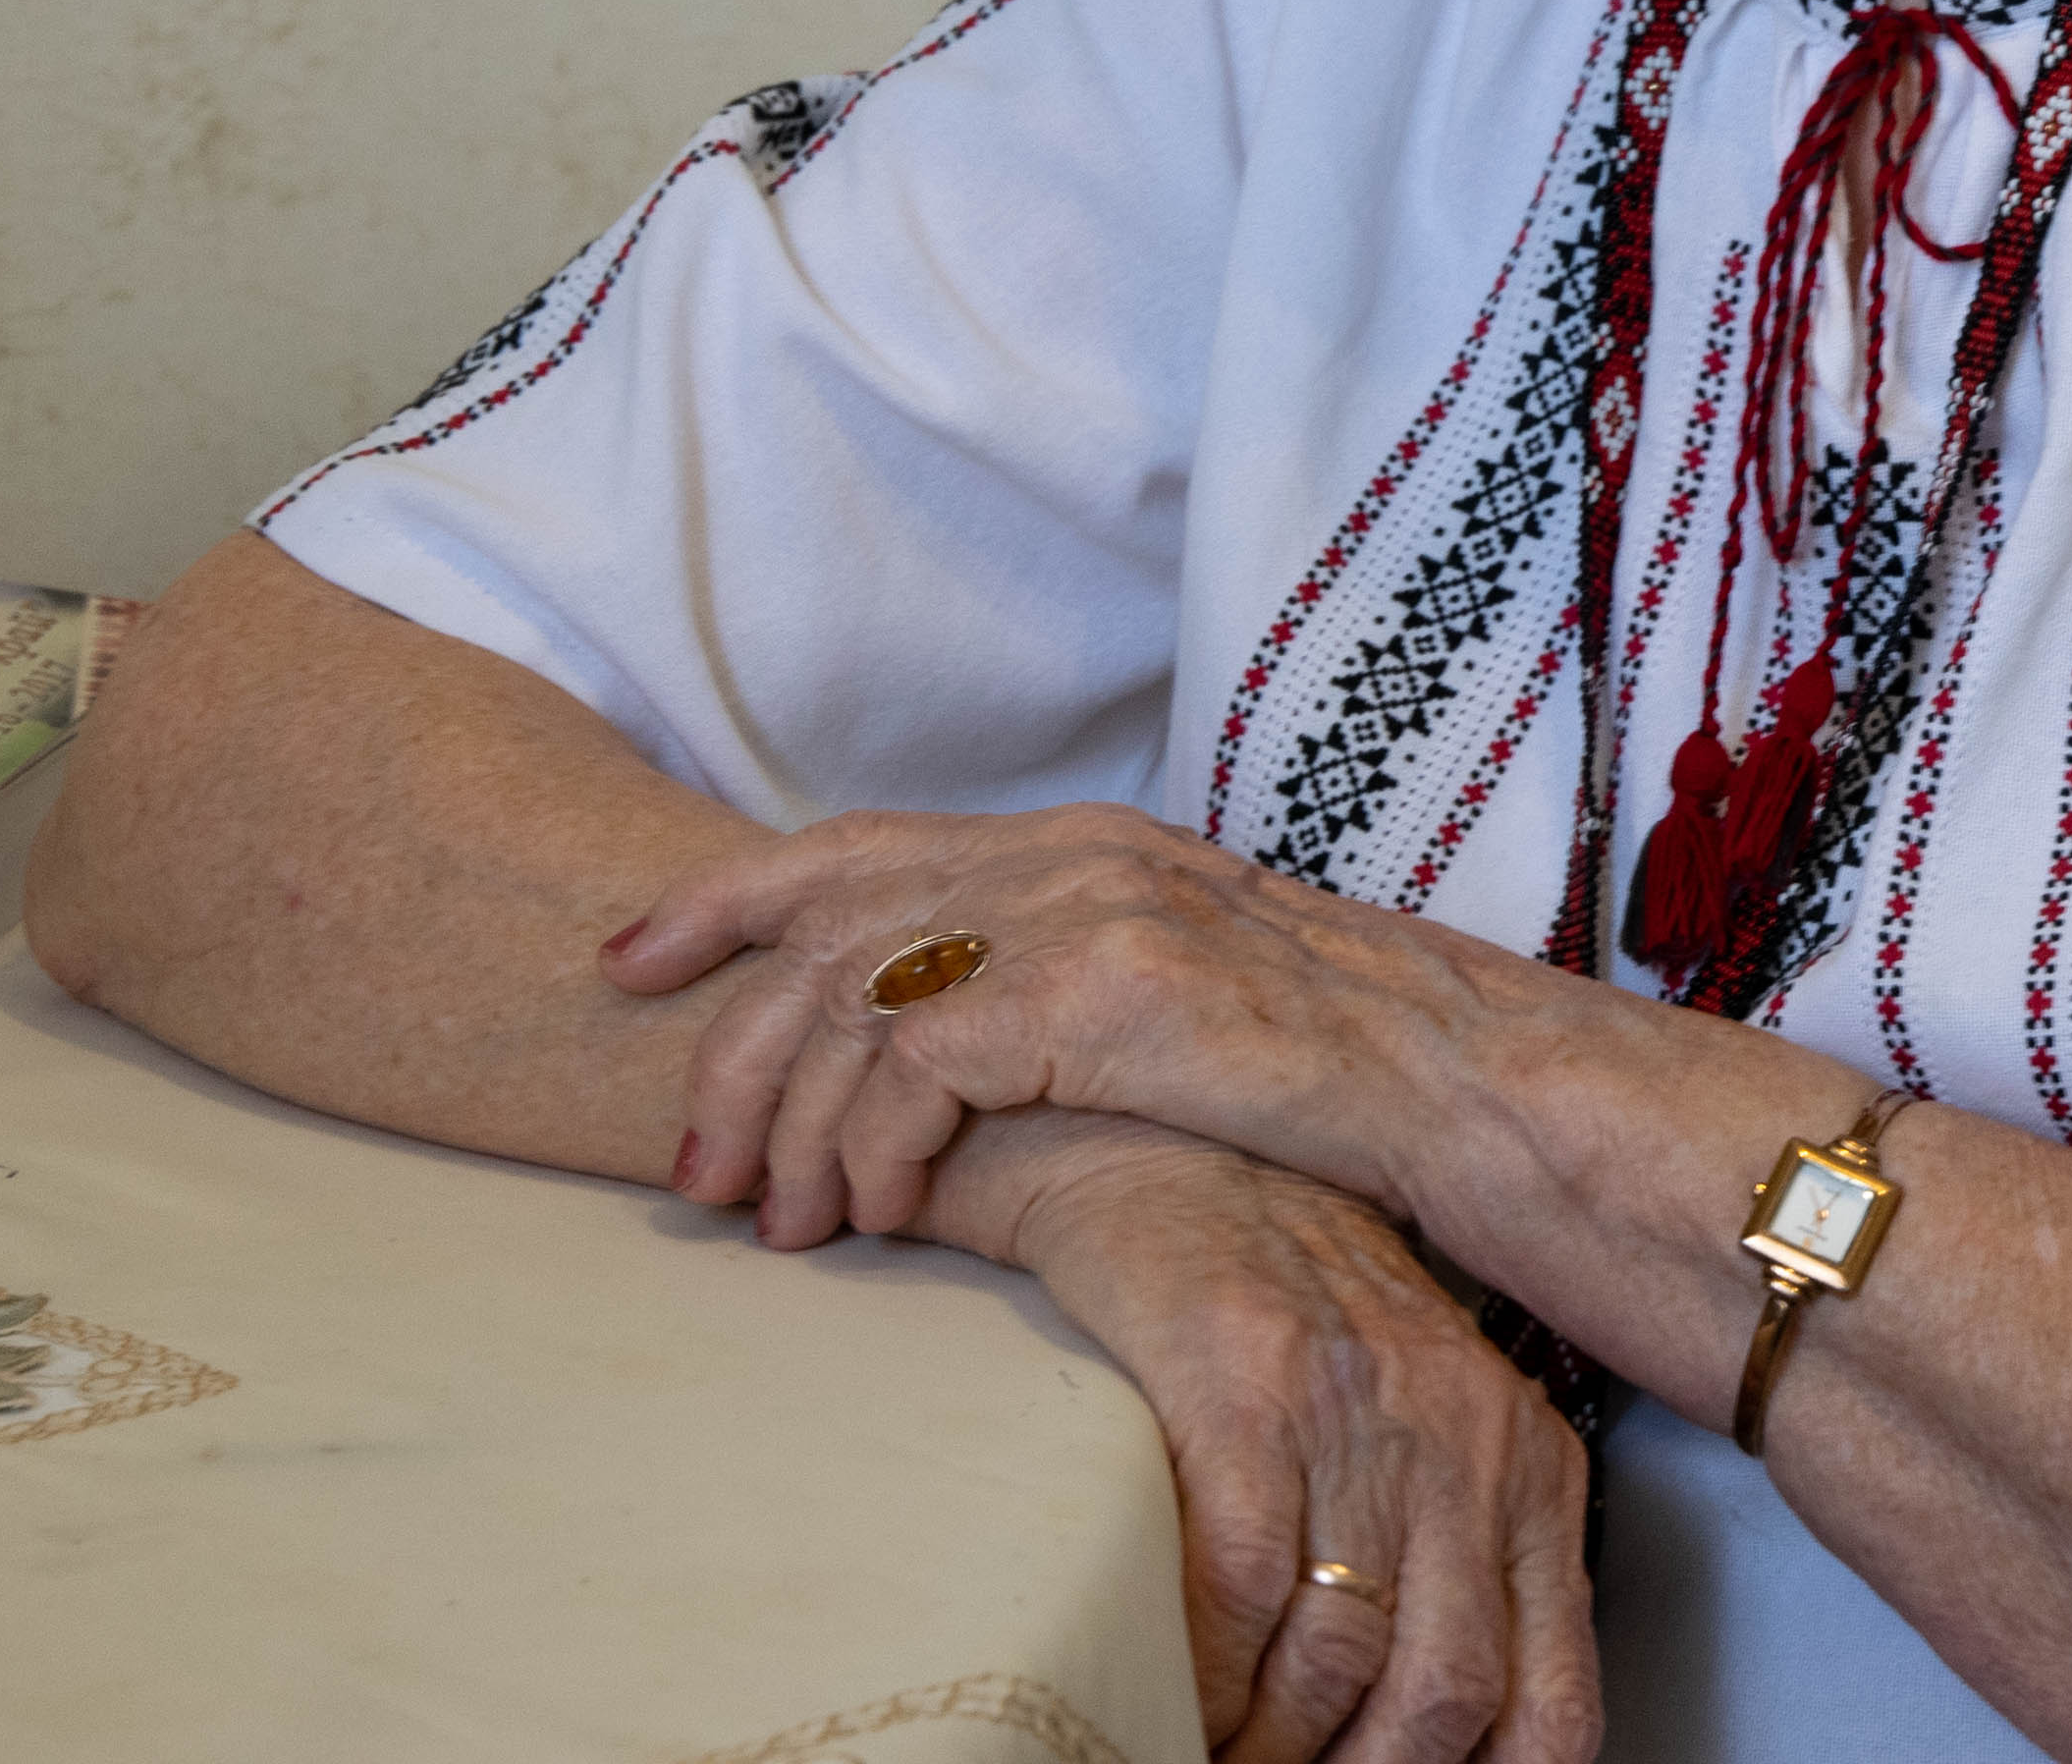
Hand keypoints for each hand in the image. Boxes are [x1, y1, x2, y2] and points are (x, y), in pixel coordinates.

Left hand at [613, 801, 1476, 1246]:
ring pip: (848, 999)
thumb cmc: (1309, 1066)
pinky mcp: (1095, 989)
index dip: (723, 898)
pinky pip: (915, 1069)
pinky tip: (876, 1217)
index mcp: (1066, 843)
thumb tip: (910, 1065)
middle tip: (693, 1168)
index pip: (850, 845)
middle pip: (819, 921)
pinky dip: (871, 1150)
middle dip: (726, 1046)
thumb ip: (1039, 992)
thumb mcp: (1154, 998)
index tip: (629, 961)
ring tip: (778, 1228)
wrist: (1442, 1077)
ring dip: (788, 1128)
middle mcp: (1059, 854)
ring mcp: (1078, 910)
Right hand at [930, 1119, 1600, 1763]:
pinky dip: (1206, 1670)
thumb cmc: (1296, 1305)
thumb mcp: (1423, 1430)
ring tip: (1219, 1748)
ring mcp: (1357, 1408)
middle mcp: (1462, 1438)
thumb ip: (1454, 1561)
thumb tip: (1428, 1732)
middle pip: (1445, 1694)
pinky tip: (1177, 1688)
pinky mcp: (1247, 1383)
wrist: (1182, 1155)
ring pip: (1341, 1658)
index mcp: (1526, 1464)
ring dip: (1268, 1742)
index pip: (1552, 1700)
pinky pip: (1239, 1587)